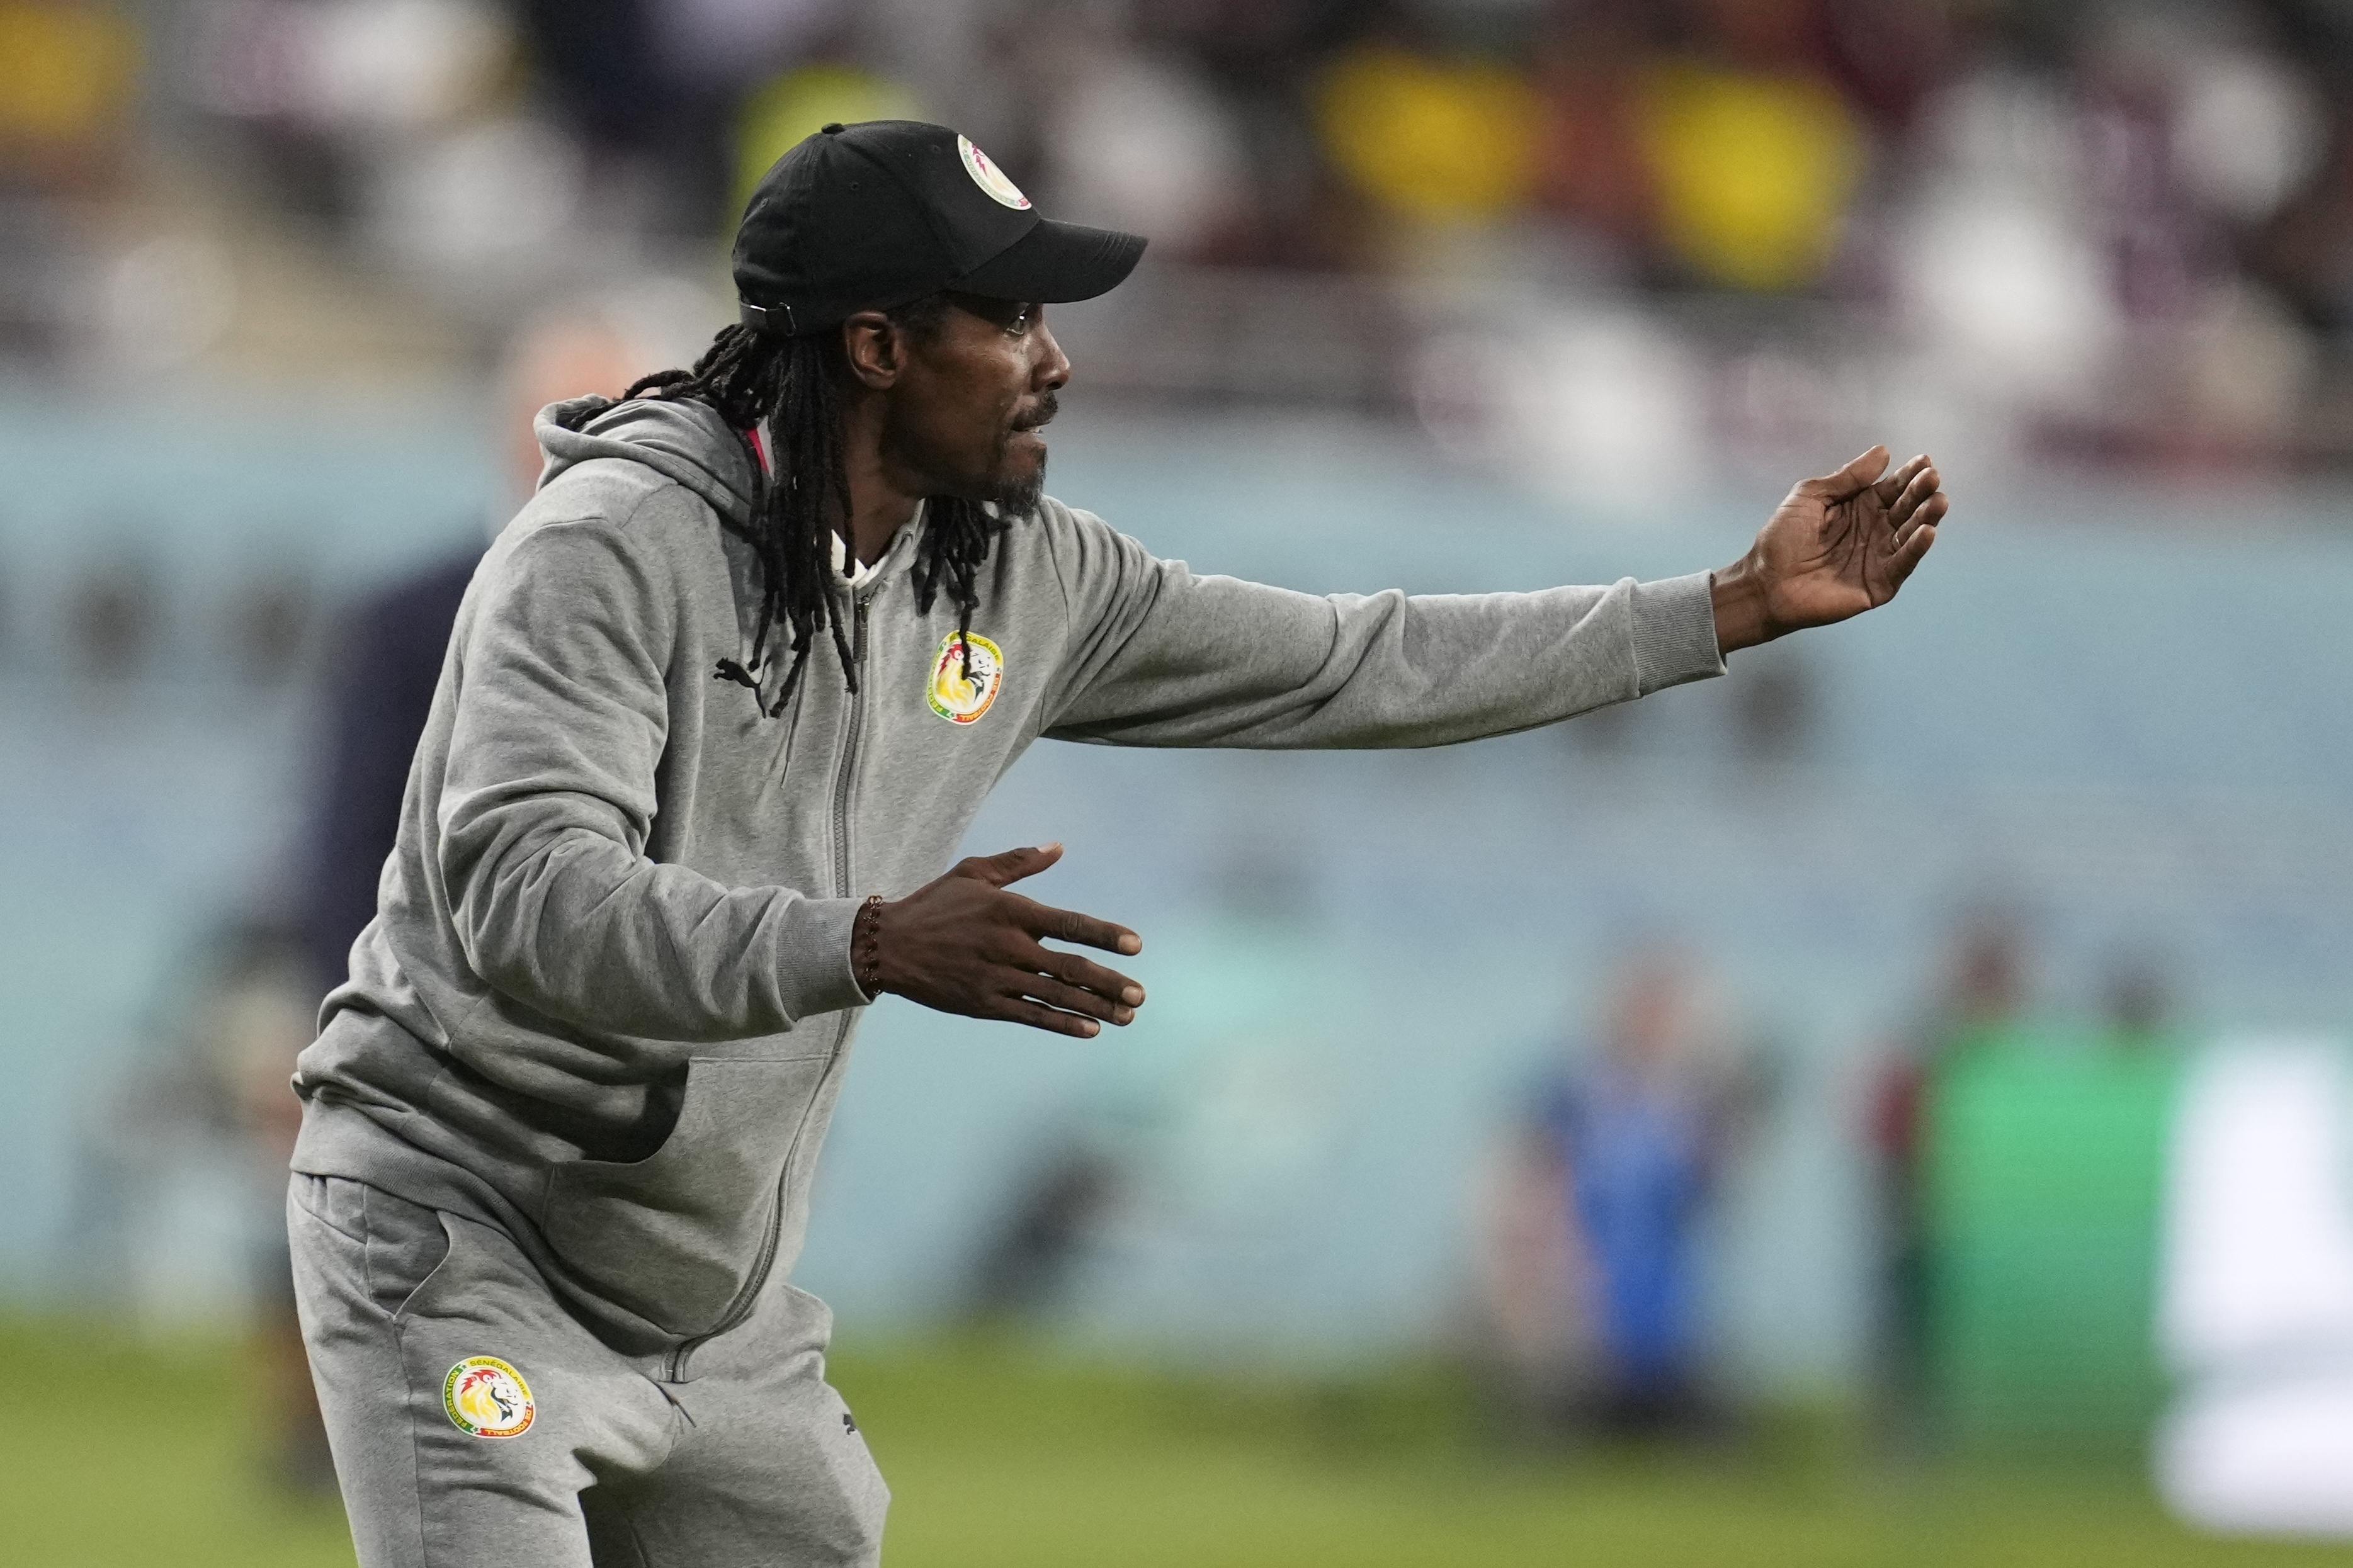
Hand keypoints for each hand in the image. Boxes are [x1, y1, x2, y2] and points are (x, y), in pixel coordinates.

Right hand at [868, 844, 1144, 1037]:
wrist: (887, 946)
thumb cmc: (935, 905)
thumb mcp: (974, 873)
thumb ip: (1019, 863)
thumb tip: (1059, 847)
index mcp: (1010, 911)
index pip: (1069, 924)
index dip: (1105, 935)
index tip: (1136, 946)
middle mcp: (1008, 947)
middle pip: (1069, 968)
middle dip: (1109, 983)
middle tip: (1140, 996)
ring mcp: (996, 979)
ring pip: (1055, 996)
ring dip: (1095, 1008)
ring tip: (1127, 1016)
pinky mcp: (984, 1004)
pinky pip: (1030, 1016)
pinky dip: (1062, 1024)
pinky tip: (1090, 1030)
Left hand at [1712, 446, 1946, 654]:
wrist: (1764, 582)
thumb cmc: (1781, 538)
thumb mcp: (1811, 496)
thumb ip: (1846, 478)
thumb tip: (1884, 451)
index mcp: (1859, 508)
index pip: (1891, 488)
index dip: (1909, 476)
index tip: (1925, 461)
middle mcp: (1874, 531)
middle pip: (1905, 509)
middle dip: (1921, 493)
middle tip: (1933, 479)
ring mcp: (1878, 558)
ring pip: (1909, 536)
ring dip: (1927, 518)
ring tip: (1939, 501)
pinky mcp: (1878, 585)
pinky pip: (1902, 565)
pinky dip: (1916, 550)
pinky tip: (1927, 532)